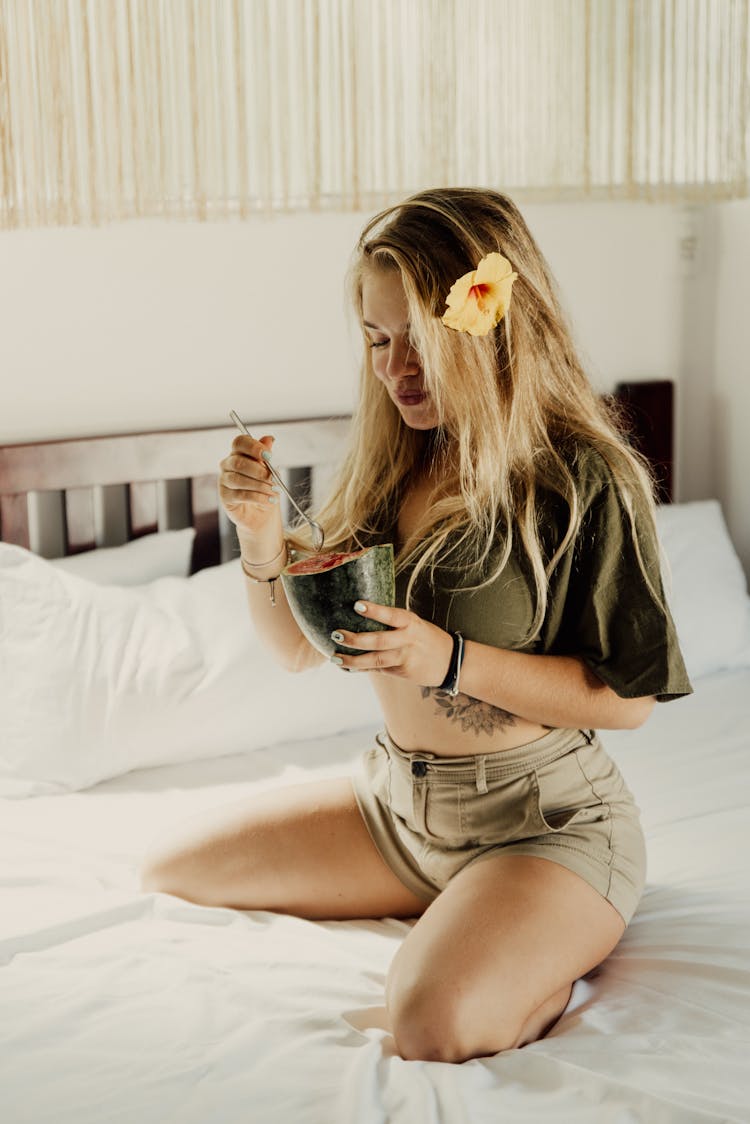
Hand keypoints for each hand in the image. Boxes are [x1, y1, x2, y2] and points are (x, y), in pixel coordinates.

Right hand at [218, 433, 281, 538]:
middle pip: (238, 462)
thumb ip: (266, 456)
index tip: (268, 456)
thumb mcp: (270, 471)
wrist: (262, 513)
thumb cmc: (264, 489)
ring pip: (239, 479)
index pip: (240, 442)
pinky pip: (240, 495)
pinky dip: (258, 497)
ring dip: (260, 485)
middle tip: (273, 478)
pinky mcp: (225, 497)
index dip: (253, 447)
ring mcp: (224, 480)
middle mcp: (228, 464)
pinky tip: (268, 500)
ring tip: (273, 491)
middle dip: (259, 471)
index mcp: (239, 453)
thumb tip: (269, 439)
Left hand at [331, 601, 452, 686]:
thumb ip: (394, 622)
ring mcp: (404, 658)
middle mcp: (407, 640)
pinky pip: (378, 670)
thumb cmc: (427, 638)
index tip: (356, 605)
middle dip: (355, 639)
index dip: (374, 611)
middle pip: (378, 641)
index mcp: (411, 623)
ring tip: (336, 657)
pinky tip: (347, 667)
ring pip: (375, 660)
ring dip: (353, 660)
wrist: (451, 662)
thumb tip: (362, 615)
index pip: (391, 615)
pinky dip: (361, 668)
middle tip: (336, 634)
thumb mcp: (415, 624)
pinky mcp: (402, 673)